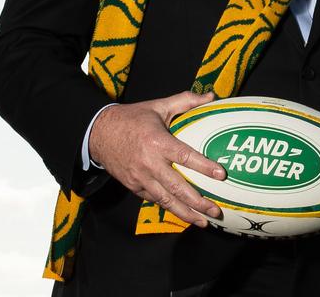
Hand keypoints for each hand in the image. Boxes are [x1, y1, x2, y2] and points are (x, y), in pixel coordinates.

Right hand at [87, 91, 225, 226]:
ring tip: (204, 222)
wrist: (98, 132)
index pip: (184, 156)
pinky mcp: (133, 186)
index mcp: (157, 141)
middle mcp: (149, 162)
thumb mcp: (157, 106)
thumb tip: (211, 96)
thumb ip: (185, 101)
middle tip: (216, 211)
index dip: (204, 166)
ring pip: (166, 200)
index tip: (221, 174)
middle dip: (199, 202)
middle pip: (177, 187)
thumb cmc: (132, 118)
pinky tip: (183, 214)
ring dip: (186, 213)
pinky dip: (169, 208)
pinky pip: (154, 199)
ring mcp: (140, 177)